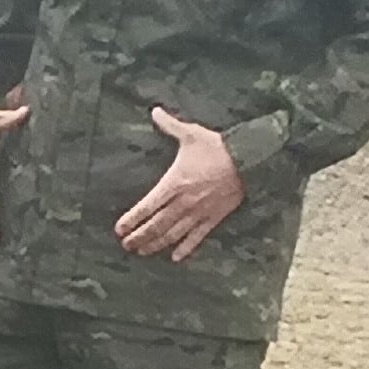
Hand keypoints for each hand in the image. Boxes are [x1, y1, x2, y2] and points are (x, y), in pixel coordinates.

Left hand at [116, 109, 247, 261]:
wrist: (248, 160)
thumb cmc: (217, 147)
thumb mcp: (191, 134)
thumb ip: (170, 125)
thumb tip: (154, 111)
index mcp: (175, 183)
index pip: (148, 206)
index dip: (132, 219)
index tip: (119, 229)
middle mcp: (184, 202)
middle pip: (157, 225)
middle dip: (140, 236)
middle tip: (127, 245)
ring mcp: (199, 213)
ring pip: (173, 234)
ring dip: (156, 244)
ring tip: (142, 252)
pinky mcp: (213, 218)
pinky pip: (197, 238)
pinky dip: (185, 249)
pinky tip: (175, 258)